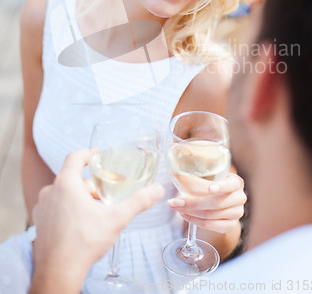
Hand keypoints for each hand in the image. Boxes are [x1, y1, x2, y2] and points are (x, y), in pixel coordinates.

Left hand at [30, 149, 164, 292]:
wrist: (59, 272)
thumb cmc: (83, 243)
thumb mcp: (116, 219)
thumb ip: (138, 202)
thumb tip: (157, 190)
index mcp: (66, 184)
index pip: (75, 156)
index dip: (89, 153)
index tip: (100, 157)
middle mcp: (50, 192)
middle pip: (71, 177)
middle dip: (90, 183)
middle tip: (104, 192)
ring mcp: (42, 207)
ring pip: (62, 192)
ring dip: (78, 196)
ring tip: (95, 209)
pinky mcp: (40, 222)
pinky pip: (55, 206)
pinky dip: (67, 208)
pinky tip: (81, 223)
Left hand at [167, 173, 245, 233]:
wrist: (219, 198)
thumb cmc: (211, 183)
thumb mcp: (207, 175)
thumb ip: (193, 173)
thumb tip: (174, 171)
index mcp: (236, 182)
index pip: (230, 185)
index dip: (221, 187)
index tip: (209, 188)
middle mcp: (239, 198)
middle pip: (216, 203)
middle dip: (192, 203)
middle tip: (175, 201)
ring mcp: (236, 213)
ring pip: (211, 215)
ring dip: (190, 212)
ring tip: (176, 207)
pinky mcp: (230, 225)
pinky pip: (210, 225)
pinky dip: (195, 221)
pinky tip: (185, 215)